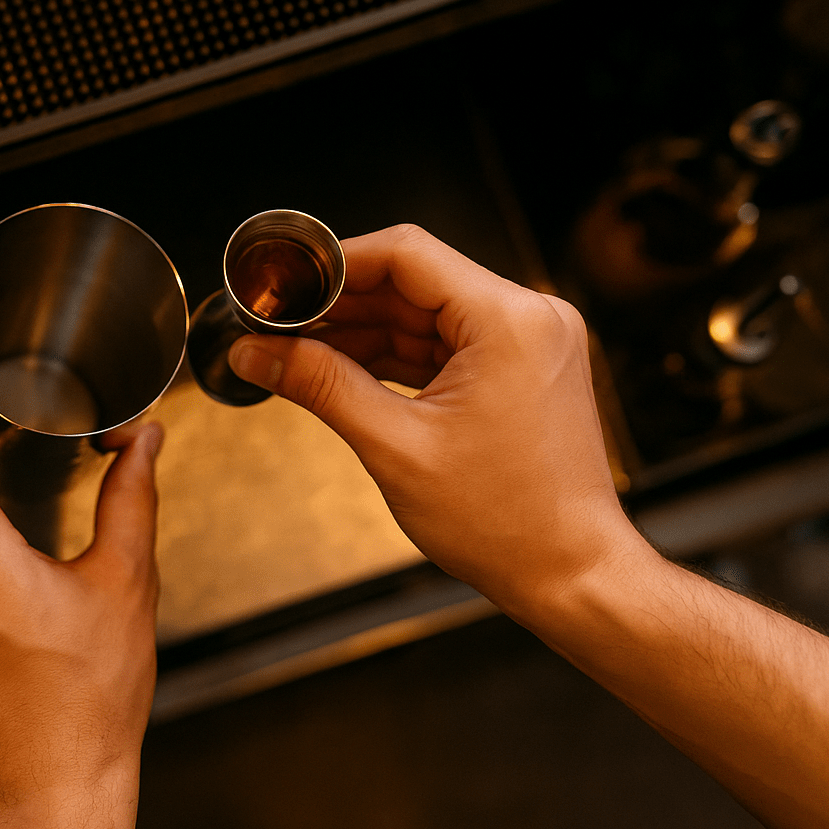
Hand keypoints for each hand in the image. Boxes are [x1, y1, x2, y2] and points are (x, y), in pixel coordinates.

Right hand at [228, 223, 647, 615]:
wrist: (571, 574)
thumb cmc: (509, 522)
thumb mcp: (395, 447)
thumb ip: (320, 385)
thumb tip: (258, 353)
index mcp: (510, 321)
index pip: (407, 254)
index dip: (336, 263)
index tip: (287, 281)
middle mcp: (529, 318)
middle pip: (414, 282)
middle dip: (342, 304)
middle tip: (278, 324)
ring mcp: (528, 343)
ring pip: (425, 314)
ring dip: (364, 332)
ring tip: (299, 352)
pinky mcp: (520, 369)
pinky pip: (445, 344)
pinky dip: (395, 357)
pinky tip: (344, 370)